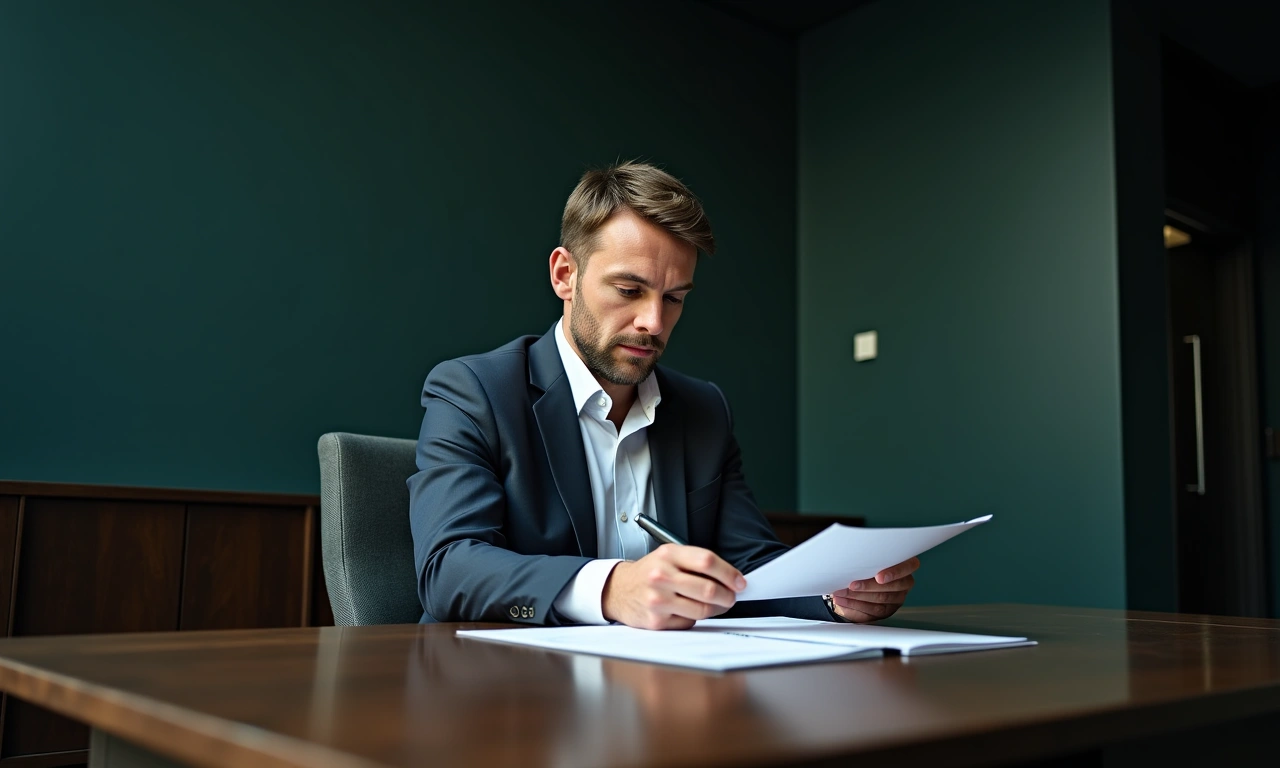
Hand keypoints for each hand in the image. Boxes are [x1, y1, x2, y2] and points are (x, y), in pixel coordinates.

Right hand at [602, 544, 745, 629]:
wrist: (618, 590)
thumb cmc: (649, 573)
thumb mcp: (668, 556)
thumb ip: (696, 563)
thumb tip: (730, 579)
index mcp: (668, 555)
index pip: (707, 561)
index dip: (729, 573)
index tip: (740, 582)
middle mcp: (661, 576)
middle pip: (708, 589)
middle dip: (728, 596)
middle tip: (732, 597)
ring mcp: (658, 600)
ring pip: (702, 609)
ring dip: (717, 609)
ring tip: (717, 605)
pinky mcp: (656, 621)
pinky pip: (689, 622)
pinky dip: (695, 618)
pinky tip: (690, 611)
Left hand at [830, 557, 918, 622]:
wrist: (859, 586)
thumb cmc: (867, 567)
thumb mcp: (870, 559)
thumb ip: (870, 559)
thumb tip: (853, 558)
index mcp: (905, 565)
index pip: (908, 567)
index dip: (894, 573)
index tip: (878, 577)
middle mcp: (904, 583)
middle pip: (892, 586)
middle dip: (868, 586)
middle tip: (852, 585)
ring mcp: (897, 598)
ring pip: (880, 599)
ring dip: (857, 596)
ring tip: (842, 592)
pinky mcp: (887, 611)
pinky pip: (872, 610)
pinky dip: (854, 604)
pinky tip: (843, 600)